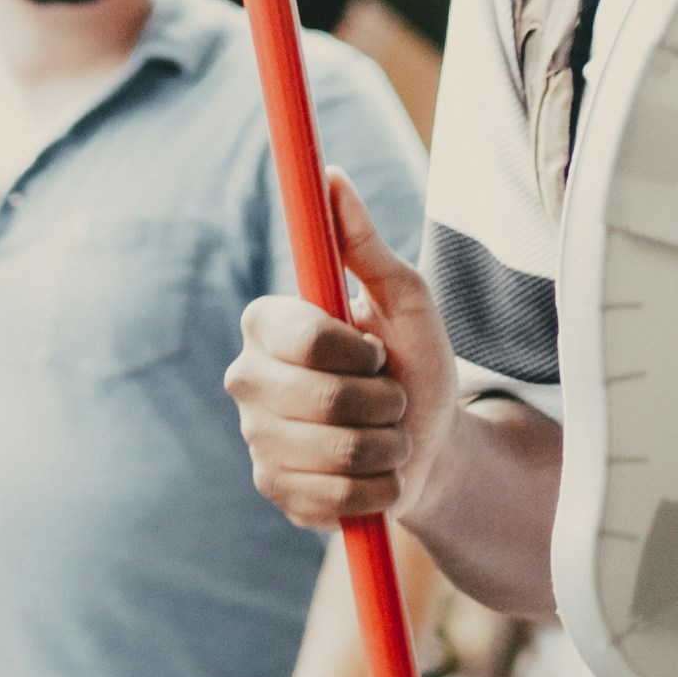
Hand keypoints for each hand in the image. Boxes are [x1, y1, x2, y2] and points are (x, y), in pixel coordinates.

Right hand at [227, 173, 450, 538]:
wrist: (429, 450)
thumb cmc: (415, 363)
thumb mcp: (403, 299)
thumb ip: (364, 243)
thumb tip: (333, 177)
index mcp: (269, 325)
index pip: (301, 337)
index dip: (354, 351)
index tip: (376, 351)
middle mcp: (248, 379)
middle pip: (319, 400)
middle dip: (382, 404)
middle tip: (392, 398)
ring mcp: (256, 439)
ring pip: (335, 453)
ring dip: (387, 447)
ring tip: (390, 436)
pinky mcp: (274, 490)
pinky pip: (334, 499)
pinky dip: (377, 489)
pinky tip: (376, 475)